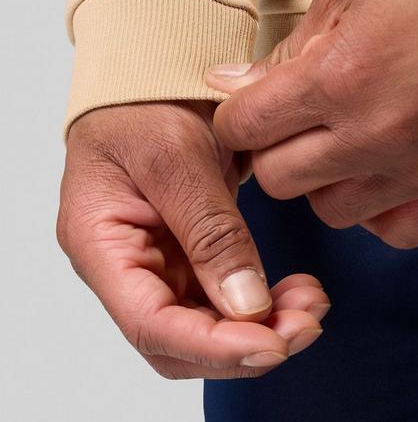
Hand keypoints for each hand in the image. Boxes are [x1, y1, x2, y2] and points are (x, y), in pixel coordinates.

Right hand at [57, 100, 328, 378]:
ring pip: (206, 324)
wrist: (156, 75)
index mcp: (101, 242)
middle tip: (305, 326)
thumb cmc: (148, 102)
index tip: (272, 344)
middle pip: (179, 338)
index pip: (150, 323)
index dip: (213, 346)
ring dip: (261, 326)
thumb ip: (210, 231)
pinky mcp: (186, 250)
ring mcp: (156, 260)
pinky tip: (297, 292)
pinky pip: (222, 294)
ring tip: (311, 308)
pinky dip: (262, 301)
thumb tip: (247, 306)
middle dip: (245, 344)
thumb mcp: (179, 156)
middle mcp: (124, 264)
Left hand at [205, 0, 417, 248]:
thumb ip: (288, 46)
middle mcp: (383, 133)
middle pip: (281, 180)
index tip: (252, 108)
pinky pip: (397, 230)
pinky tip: (388, 168)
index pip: (247, 129)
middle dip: (277, 148)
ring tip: (350, 137)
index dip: (240, 115)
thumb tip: (235, 85)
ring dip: (328, 178)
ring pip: (334, 211)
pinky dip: (381, 207)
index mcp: (343, 74)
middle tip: (300, 119)